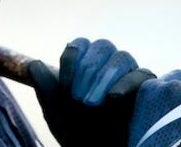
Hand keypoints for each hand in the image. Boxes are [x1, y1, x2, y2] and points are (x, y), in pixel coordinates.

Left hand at [27, 38, 155, 146]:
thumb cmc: (78, 134)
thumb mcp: (56, 113)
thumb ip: (45, 88)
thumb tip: (34, 64)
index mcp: (86, 67)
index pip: (81, 46)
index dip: (72, 59)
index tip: (65, 86)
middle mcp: (108, 67)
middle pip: (102, 46)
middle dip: (88, 69)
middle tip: (77, 98)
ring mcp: (128, 76)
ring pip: (122, 57)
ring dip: (104, 76)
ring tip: (90, 103)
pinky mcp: (146, 90)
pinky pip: (142, 74)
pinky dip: (126, 82)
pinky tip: (113, 97)